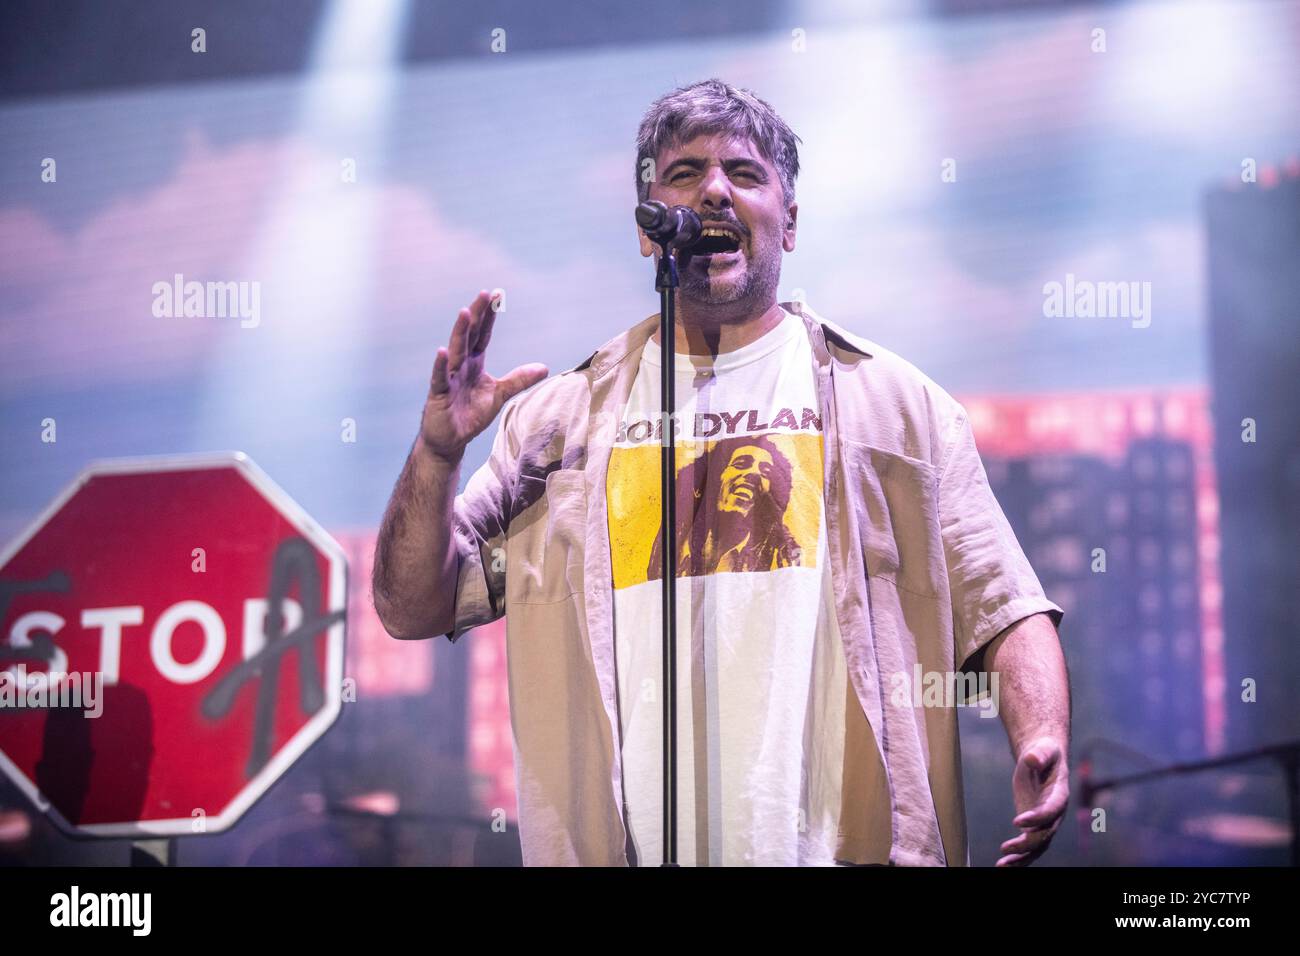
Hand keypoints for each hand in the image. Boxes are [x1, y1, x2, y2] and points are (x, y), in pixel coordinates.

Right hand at [420, 290, 548, 461]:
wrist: (451, 439)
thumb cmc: (471, 414)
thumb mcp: (500, 395)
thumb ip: (518, 380)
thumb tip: (544, 367)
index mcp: (474, 362)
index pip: (482, 334)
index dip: (489, 315)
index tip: (496, 294)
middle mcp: (460, 365)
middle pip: (468, 335)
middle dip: (476, 314)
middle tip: (484, 293)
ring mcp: (448, 378)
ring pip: (455, 351)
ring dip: (459, 331)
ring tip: (465, 312)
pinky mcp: (438, 394)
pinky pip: (440, 378)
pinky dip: (440, 365)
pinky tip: (442, 351)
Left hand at [996, 736, 1068, 865]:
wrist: (1043, 759)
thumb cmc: (1044, 753)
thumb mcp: (1044, 749)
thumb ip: (1040, 754)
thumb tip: (1031, 758)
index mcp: (1060, 795)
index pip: (1051, 810)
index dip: (1038, 817)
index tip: (1017, 821)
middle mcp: (1055, 813)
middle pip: (1045, 833)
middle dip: (1027, 843)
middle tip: (1006, 848)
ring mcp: (1045, 822)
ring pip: (1037, 846)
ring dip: (1021, 857)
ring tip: (1002, 865)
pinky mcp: (1034, 826)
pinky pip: (1029, 846)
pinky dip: (1017, 856)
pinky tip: (1002, 864)